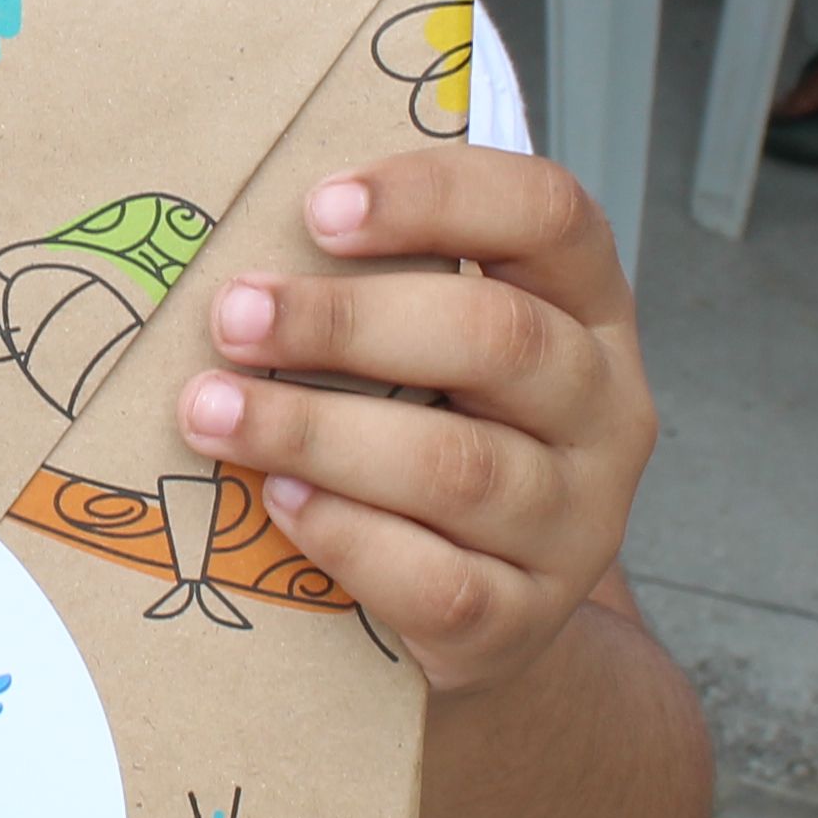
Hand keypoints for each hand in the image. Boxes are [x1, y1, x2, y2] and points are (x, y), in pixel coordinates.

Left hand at [175, 146, 656, 696]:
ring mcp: (576, 522)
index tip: (317, 207)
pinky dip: (348, 536)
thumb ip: (380, 289)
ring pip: (459, 467)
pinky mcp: (525, 620)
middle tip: (232, 318)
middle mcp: (603, 409)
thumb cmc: (434, 441)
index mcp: (589, 309)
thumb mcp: (437, 354)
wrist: (489, 618)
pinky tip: (280, 504)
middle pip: (498, 338)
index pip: (549, 215)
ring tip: (215, 414)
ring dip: (318, 431)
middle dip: (346, 322)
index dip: (438, 197)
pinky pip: (439, 580)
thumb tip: (240, 242)